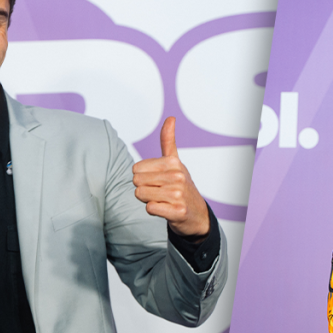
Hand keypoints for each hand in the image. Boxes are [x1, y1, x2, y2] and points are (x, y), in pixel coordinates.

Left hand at [132, 117, 209, 236]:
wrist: (197, 214)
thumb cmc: (181, 186)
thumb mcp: (175, 162)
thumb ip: (168, 140)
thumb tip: (170, 118)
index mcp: (173, 162)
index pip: (136, 169)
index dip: (143, 177)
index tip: (158, 180)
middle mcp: (177, 176)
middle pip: (136, 182)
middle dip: (144, 189)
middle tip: (160, 191)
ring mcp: (178, 194)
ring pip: (141, 195)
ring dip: (148, 200)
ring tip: (163, 200)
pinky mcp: (177, 211)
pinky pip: (150, 208)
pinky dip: (154, 210)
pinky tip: (166, 209)